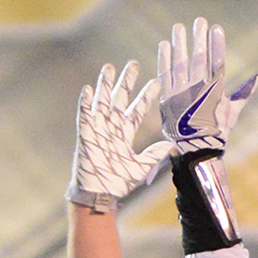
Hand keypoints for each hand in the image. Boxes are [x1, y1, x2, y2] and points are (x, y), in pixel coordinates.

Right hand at [68, 61, 169, 211]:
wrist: (99, 193)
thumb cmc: (118, 182)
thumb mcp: (142, 167)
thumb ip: (155, 154)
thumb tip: (172, 144)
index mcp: (125, 133)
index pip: (138, 109)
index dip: (146, 96)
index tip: (156, 82)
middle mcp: (112, 127)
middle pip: (120, 99)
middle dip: (126, 82)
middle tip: (133, 64)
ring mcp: (98, 129)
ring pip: (102, 101)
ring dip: (105, 85)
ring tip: (109, 67)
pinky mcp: (85, 134)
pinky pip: (84, 115)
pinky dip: (85, 103)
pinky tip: (88, 89)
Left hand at [156, 18, 257, 155]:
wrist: (193, 153)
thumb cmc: (216, 132)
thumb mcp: (232, 113)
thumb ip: (244, 93)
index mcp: (216, 94)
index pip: (217, 63)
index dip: (216, 44)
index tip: (216, 27)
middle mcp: (198, 93)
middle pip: (198, 60)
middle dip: (198, 39)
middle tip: (199, 21)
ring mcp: (180, 96)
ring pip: (180, 64)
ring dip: (179, 44)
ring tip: (179, 27)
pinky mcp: (165, 101)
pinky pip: (164, 76)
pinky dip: (164, 60)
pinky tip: (164, 45)